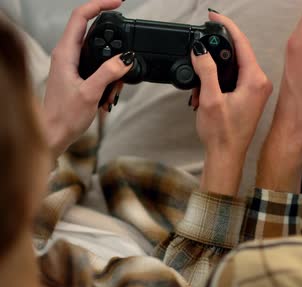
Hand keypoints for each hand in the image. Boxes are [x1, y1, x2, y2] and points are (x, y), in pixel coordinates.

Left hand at [41, 0, 131, 157]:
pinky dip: (108, 78)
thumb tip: (126, 58)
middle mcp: (66, 55)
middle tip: (125, 62)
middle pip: (93, 33)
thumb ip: (108, 73)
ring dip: (112, 68)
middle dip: (114, 46)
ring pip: (99, 53)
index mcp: (65, 53)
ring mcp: (71, 64)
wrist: (51, 134)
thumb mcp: (90, 94)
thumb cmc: (63, 117)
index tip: (118, 3)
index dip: (99, 5)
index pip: (81, 16)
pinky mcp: (76, 74)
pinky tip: (108, 94)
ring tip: (111, 91)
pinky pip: (98, 67)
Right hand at [190, 12, 271, 195]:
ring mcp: (256, 90)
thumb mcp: (210, 98)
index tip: (214, 16)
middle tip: (198, 55)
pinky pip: (233, 79)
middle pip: (237, 54)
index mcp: (255, 80)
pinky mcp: (250, 97)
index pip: (242, 43)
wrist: (227, 157)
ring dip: (212, 72)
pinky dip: (217, 82)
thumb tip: (200, 50)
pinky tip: (204, 94)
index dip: (227, 27)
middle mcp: (260, 83)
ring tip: (198, 87)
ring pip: (233, 67)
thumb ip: (206, 70)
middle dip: (214, 55)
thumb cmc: (223, 135)